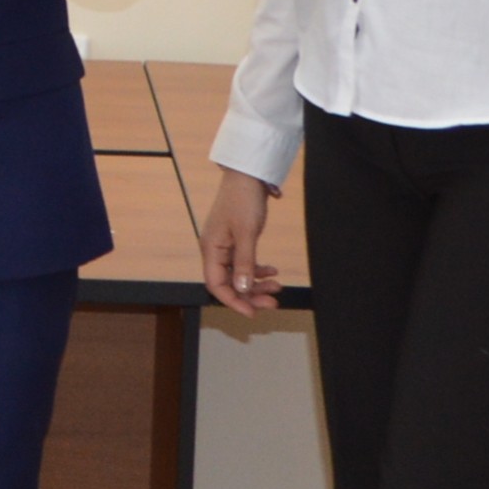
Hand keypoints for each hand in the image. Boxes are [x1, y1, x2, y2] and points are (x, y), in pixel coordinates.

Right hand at [200, 168, 281, 316]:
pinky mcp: (237, 240)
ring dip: (257, 284)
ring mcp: (226, 246)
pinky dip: (258, 270)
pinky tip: (272, 271)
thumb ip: (244, 263)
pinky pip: (245, 263)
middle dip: (250, 295)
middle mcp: (215, 250)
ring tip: (277, 287)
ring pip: (239, 275)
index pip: (216, 285)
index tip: (252, 312)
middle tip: (272, 302)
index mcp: (211, 249)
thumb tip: (242, 289)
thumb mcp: (246, 233)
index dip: (233, 301)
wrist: (248, 176)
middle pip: (229, 283)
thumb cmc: (243, 200)